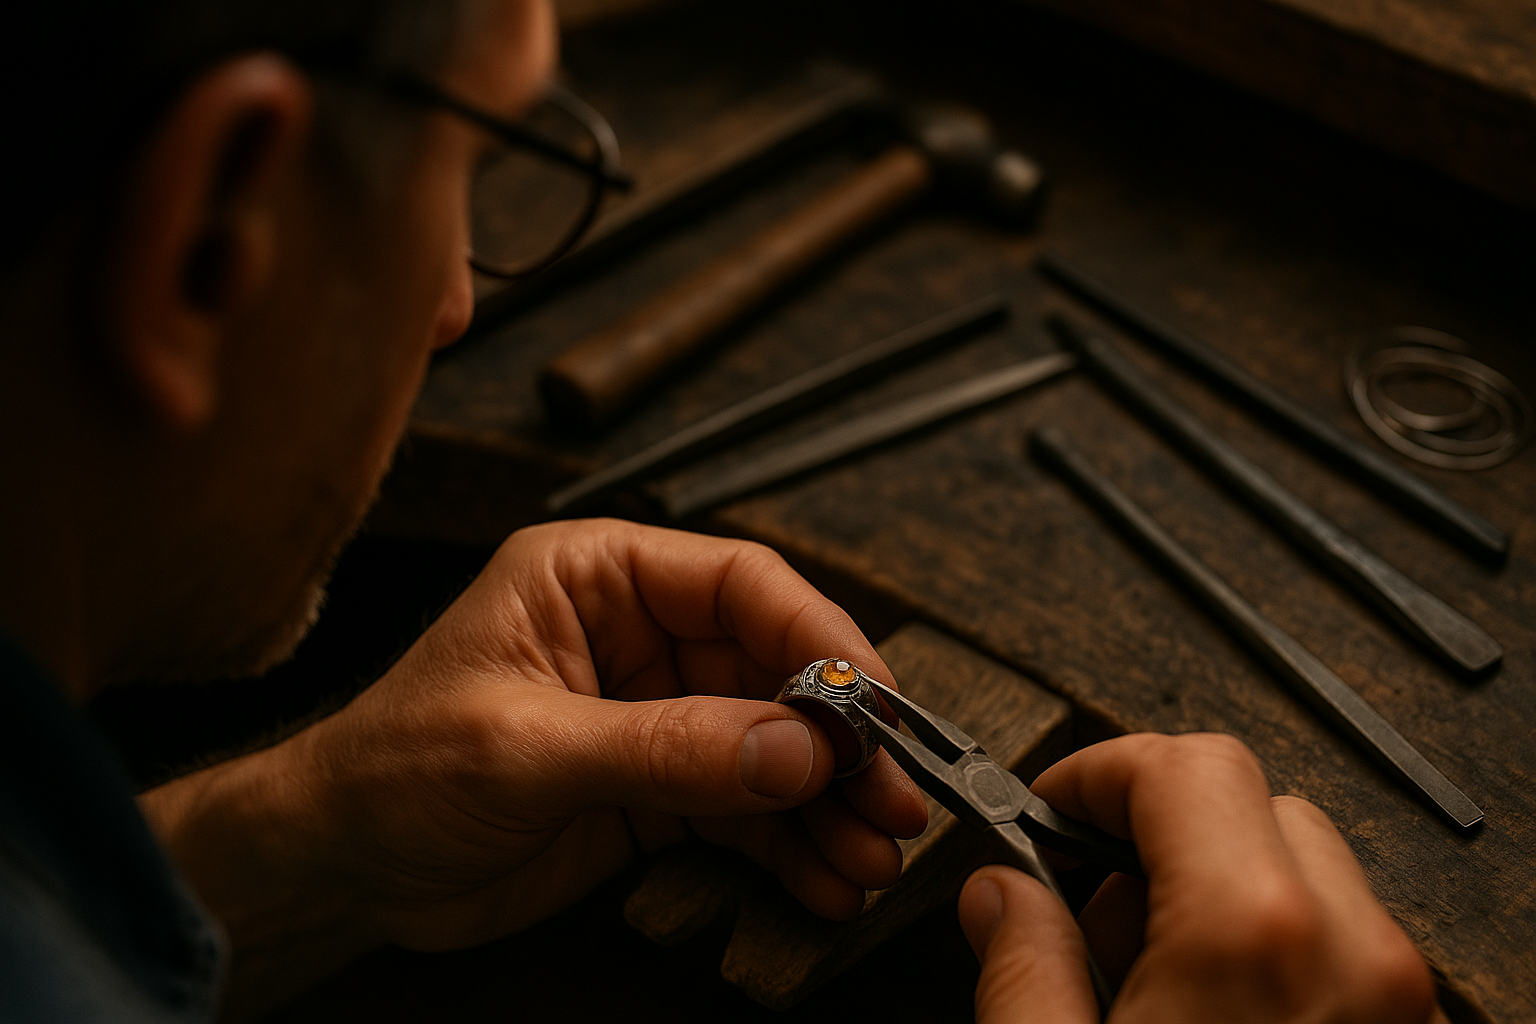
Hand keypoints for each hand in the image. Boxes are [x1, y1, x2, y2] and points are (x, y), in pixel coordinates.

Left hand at [145, 519, 924, 1013]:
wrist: (340, 868)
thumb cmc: (391, 770)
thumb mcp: (525, 748)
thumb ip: (665, 747)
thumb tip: (794, 747)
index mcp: (596, 577)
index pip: (739, 583)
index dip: (819, 638)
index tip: (873, 704)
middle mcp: (637, 636)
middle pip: (775, 667)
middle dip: (840, 738)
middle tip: (894, 797)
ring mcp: (654, 714)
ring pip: (773, 746)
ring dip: (828, 802)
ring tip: (869, 858)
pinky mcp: (659, 788)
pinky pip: (746, 809)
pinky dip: (790, 846)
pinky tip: (824, 881)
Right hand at [956, 733, 1444, 1022]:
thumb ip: (1019, 967)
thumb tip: (1001, 897)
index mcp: (1252, 938)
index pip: (1179, 765)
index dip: (1096, 773)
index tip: (1050, 808)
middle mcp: (1353, 954)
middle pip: (1249, 802)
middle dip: (1155, 832)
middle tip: (1090, 909)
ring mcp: (1399, 1000)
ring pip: (1307, 870)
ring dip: (1216, 889)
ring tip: (1149, 981)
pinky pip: (1346, 943)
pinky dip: (1273, 946)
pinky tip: (1209, 1015)